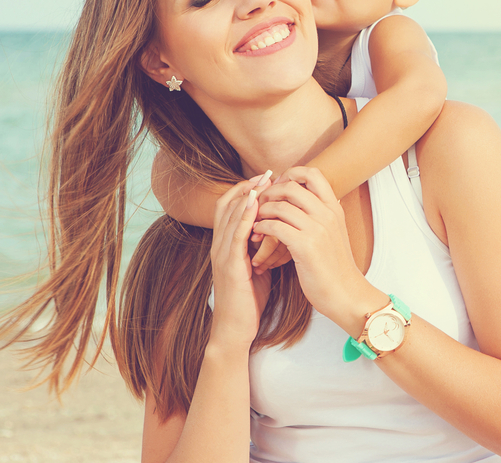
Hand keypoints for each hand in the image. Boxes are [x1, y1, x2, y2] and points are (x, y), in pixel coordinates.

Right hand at [209, 179, 272, 349]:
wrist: (236, 328)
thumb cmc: (249, 298)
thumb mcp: (256, 265)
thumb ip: (261, 246)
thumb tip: (280, 229)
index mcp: (227, 244)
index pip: (232, 208)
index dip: (248, 190)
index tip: (269, 178)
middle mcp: (220, 245)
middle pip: (228, 206)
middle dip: (248, 187)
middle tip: (268, 173)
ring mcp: (222, 255)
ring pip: (228, 217)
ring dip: (246, 196)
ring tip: (263, 181)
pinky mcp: (228, 267)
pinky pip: (234, 237)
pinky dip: (243, 218)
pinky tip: (255, 205)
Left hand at [252, 167, 360, 322]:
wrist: (345, 293)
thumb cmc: (335, 266)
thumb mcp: (334, 232)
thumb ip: (321, 214)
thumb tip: (305, 198)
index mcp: (334, 208)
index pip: (313, 174)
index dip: (291, 174)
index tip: (278, 186)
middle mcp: (327, 214)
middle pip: (292, 186)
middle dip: (270, 192)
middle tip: (260, 204)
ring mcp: (317, 229)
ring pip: (280, 206)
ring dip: (262, 212)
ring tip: (255, 221)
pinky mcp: (305, 246)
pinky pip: (275, 227)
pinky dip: (262, 228)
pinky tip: (258, 234)